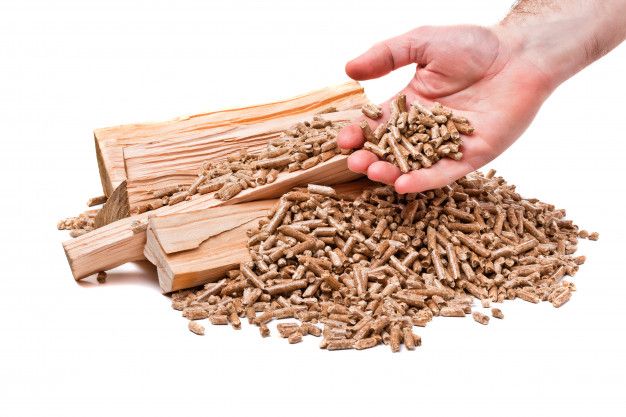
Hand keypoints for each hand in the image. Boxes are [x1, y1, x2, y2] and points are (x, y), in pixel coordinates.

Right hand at [338, 25, 553, 192]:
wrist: (520, 53)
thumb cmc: (473, 44)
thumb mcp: (421, 43)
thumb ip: (386, 55)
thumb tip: (348, 68)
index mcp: (411, 105)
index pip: (378, 125)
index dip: (360, 134)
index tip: (343, 140)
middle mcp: (426, 130)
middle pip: (392, 151)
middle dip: (371, 159)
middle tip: (355, 162)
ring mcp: (448, 145)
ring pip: (414, 166)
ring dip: (392, 173)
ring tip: (374, 173)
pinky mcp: (471, 156)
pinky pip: (444, 173)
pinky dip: (424, 181)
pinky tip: (404, 185)